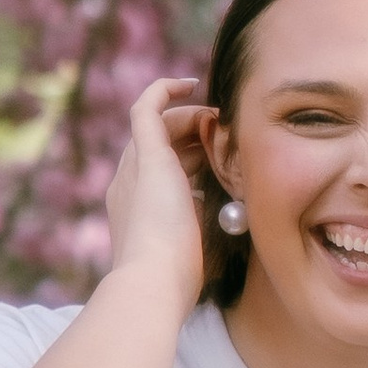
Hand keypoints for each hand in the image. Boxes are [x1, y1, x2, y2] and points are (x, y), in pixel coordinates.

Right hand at [104, 74, 207, 316]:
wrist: (153, 284)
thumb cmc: (180, 279)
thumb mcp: (199, 249)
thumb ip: (212, 229)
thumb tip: (239, 216)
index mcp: (138, 210)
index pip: (164, 173)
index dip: (192, 161)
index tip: (219, 161)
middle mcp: (128, 185)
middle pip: (161, 146)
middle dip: (194, 138)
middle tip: (226, 139)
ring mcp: (133, 169)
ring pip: (158, 127)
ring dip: (191, 120)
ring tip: (221, 123)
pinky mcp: (145, 156)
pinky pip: (146, 108)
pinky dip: (164, 91)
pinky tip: (189, 84)